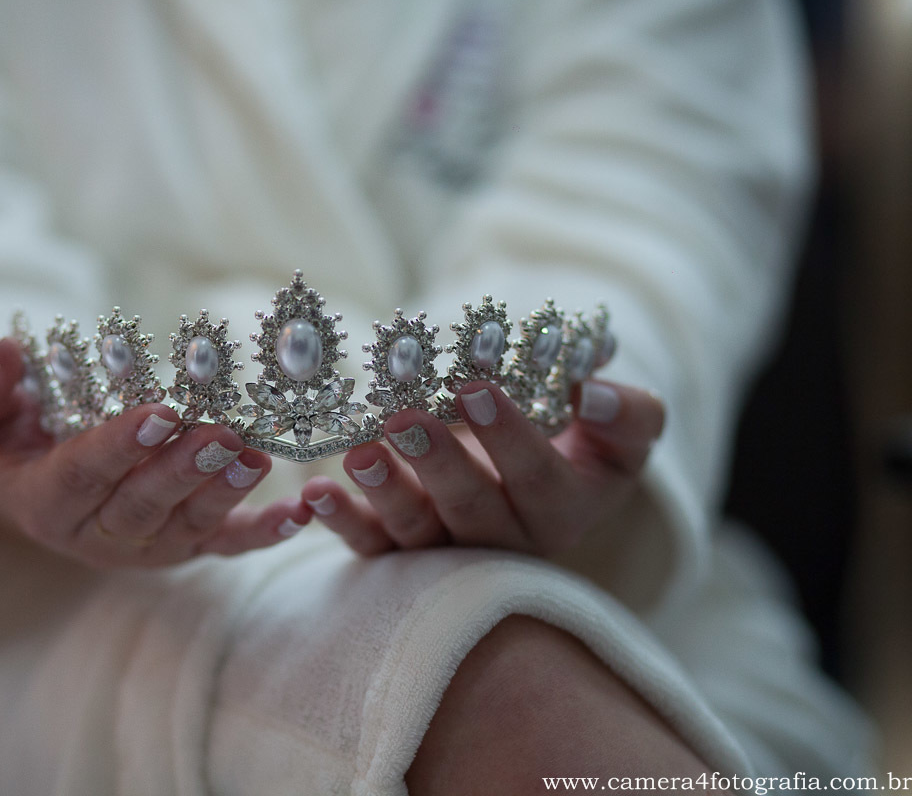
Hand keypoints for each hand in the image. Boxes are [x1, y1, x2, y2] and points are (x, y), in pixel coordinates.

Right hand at [0, 338, 310, 567]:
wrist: (34, 481)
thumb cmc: (5, 434)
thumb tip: (2, 353)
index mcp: (42, 502)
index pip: (81, 476)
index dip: (120, 446)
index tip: (159, 412)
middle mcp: (96, 536)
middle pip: (142, 506)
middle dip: (184, 470)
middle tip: (222, 432)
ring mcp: (146, 546)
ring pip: (187, 523)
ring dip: (225, 492)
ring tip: (258, 455)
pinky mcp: (185, 544)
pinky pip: (225, 544)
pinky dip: (264, 532)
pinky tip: (301, 512)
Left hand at [300, 381, 664, 556]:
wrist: (533, 465)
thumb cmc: (580, 438)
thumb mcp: (621, 429)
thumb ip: (627, 414)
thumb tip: (594, 392)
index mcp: (563, 508)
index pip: (537, 477)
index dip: (507, 434)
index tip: (476, 386)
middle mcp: (505, 541)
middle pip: (472, 509)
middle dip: (437, 464)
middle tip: (404, 418)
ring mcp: (449, 550)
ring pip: (417, 532)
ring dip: (384, 494)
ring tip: (358, 454)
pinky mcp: (400, 552)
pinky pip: (370, 545)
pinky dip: (339, 521)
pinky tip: (311, 494)